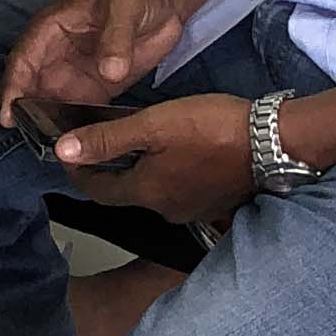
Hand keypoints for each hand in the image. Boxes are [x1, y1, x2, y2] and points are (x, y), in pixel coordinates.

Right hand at [0, 0, 189, 129]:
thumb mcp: (124, 7)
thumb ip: (116, 39)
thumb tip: (109, 70)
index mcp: (50, 29)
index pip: (22, 61)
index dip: (12, 88)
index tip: (9, 114)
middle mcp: (56, 55)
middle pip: (29, 88)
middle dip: (25, 112)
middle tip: (32, 139)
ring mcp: (75, 73)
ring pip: (50, 104)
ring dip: (49, 124)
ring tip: (55, 148)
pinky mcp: (97, 88)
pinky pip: (79, 112)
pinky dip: (77, 127)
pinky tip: (80, 145)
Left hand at [52, 96, 255, 225]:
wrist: (274, 141)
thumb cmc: (211, 128)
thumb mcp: (153, 125)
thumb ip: (107, 140)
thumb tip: (62, 151)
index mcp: (146, 192)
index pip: (97, 191)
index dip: (78, 172)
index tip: (68, 153)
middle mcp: (167, 209)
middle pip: (126, 192)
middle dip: (109, 171)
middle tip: (101, 144)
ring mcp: (194, 209)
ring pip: (155, 191)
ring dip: (141, 172)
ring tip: (139, 144)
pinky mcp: (216, 202)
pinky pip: (180, 190)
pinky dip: (168, 174)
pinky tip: (176, 154)